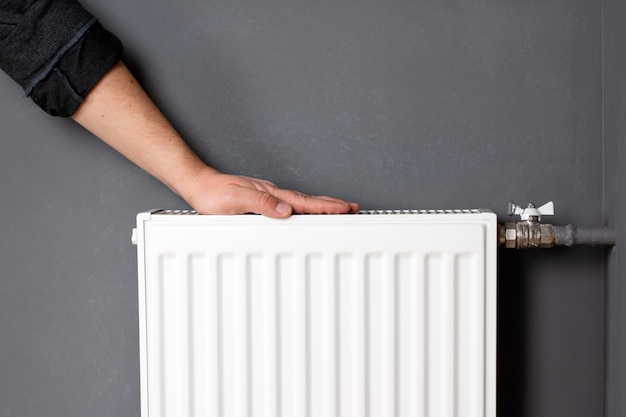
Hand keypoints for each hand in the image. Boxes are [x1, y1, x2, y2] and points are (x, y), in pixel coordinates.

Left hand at [183, 168, 358, 217]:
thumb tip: (286, 211)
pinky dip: (304, 208)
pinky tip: (305, 212)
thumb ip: (261, 204)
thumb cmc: (212, 194)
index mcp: (270, 193)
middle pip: (308, 200)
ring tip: (336, 211)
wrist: (199, 186)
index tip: (346, 209)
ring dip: (320, 206)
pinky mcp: (262, 200)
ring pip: (301, 202)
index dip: (326, 207)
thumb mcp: (235, 200)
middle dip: (332, 205)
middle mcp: (272, 193)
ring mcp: (269, 196)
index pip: (304, 202)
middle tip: (352, 208)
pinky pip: (290, 204)